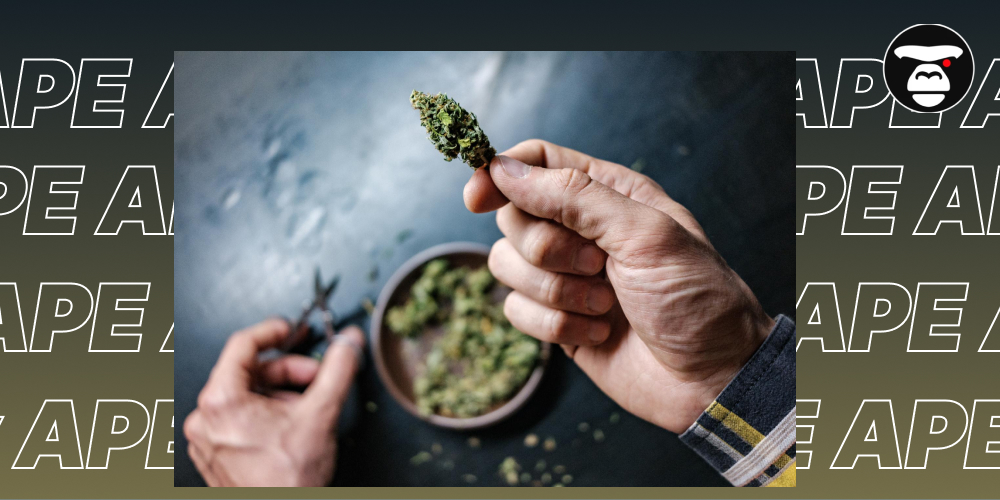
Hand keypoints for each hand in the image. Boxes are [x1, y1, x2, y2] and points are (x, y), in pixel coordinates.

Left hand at [183, 319, 364, 485]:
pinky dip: (267, 415)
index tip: (291, 329)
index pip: (242, 344)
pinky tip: (290, 428)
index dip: (272, 331)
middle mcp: (205, 418)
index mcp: (220, 401)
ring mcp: (207, 438)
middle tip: (317, 377)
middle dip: (288, 372)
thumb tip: (349, 342)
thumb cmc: (288, 482)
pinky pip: (239, 418)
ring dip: (281, 395)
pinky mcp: (215, 453)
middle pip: (249, 372)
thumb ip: (337, 369)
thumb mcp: (321, 414)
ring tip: (307, 411)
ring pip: (247, 396)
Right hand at [464, 140, 773, 433]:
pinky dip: (554, 324)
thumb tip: (504, 169)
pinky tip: (597, 333)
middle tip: (596, 266)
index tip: (477, 197)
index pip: (536, 162)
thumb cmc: (696, 298)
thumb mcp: (645, 234)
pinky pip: (517, 309)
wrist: (713, 378)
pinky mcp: (558, 319)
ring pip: (506, 264)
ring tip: (604, 304)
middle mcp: (582, 229)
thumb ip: (574, 196)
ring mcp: (567, 276)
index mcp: (609, 193)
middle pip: (513, 216)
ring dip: (553, 290)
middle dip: (545, 248)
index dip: (500, 174)